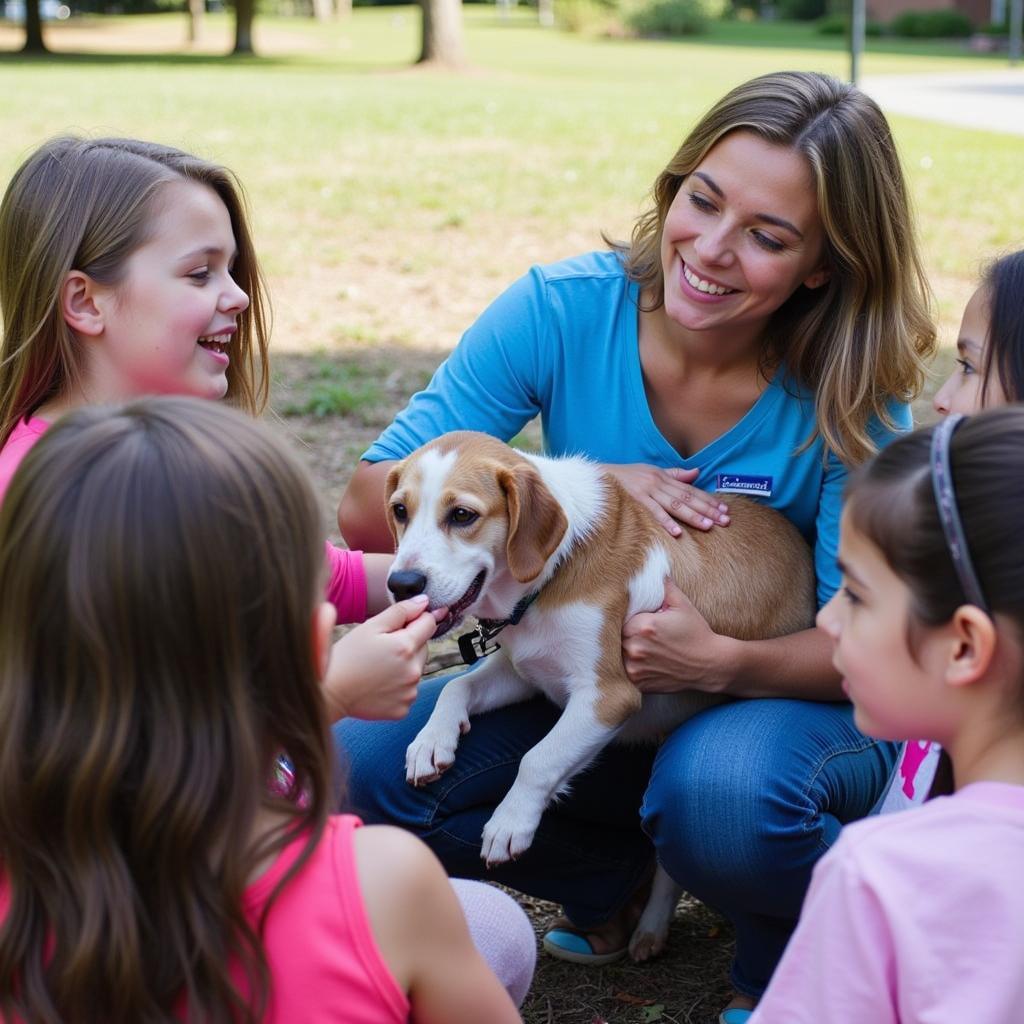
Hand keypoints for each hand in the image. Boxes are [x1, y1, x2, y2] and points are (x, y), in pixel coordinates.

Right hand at [322, 596, 446, 721]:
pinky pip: (409, 689)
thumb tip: (424, 602)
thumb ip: (400, 612)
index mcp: (406, 647)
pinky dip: (399, 685)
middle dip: (409, 643)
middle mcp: (413, 671)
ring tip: (378, 667)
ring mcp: (410, 692)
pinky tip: (379, 683)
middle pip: (424, 647)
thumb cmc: (346, 656)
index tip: (403, 623)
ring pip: (416, 669)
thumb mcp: (370, 627)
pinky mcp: (403, 708)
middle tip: (383, 648)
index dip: (417, 619)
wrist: (329, 694)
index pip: (429, 624)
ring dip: (405, 664)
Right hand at [603, 463, 728, 536]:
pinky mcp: (635, 500)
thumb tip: (697, 472)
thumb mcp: (650, 471)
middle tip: (725, 520)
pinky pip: (653, 512)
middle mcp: (658, 482)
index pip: (691, 490)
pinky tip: (677, 532)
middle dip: (708, 509)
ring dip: (693, 516)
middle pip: (687, 498)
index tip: (724, 509)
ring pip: (675, 505)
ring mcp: (646, 491)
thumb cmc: (624, 477)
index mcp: (663, 476)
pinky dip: (666, 522)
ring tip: (708, 526)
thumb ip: (674, 474)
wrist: (597, 476)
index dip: (708, 499)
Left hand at [622, 579, 731, 693]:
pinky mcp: (640, 683)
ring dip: (626, 651)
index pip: (619, 619)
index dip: (627, 619)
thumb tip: (656, 569)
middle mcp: (635, 648)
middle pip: (617, 637)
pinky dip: (632, 667)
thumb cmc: (696, 633)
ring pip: (619, 655)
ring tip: (643, 648)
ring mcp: (636, 668)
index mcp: (642, 626)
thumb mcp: (682, 605)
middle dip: (626, 635)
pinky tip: (646, 662)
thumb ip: (665, 586)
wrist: (710, 664)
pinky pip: (625, 673)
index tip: (636, 620)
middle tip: (640, 634)